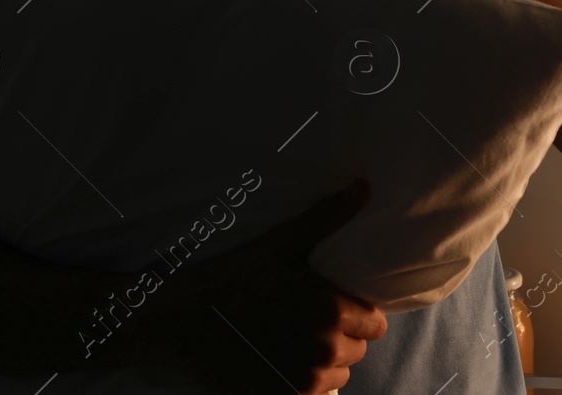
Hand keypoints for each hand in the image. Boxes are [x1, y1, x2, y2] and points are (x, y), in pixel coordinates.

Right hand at [142, 180, 387, 393]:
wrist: (186, 321)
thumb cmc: (237, 277)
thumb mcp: (283, 243)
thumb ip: (328, 217)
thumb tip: (363, 187)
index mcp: (331, 311)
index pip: (376, 325)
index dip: (358, 314)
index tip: (334, 306)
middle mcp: (324, 350)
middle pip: (357, 351)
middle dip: (341, 337)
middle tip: (308, 321)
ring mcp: (304, 381)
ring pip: (337, 375)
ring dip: (323, 362)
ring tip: (292, 341)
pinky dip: (302, 383)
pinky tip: (280, 363)